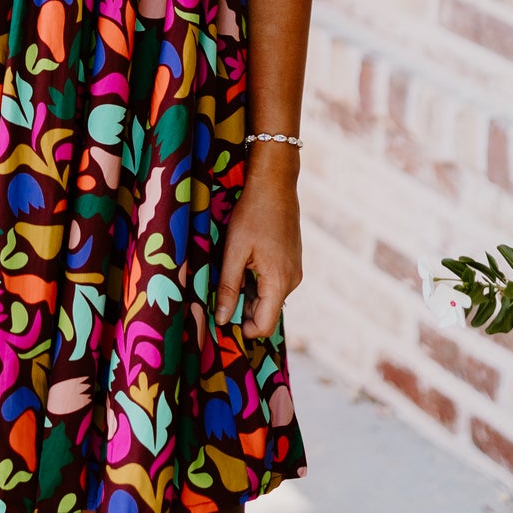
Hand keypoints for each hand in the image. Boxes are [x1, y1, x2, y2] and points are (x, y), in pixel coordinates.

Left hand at [213, 150, 302, 339]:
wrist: (275, 185)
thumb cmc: (253, 215)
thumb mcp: (234, 251)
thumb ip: (229, 287)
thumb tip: (222, 319)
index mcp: (279, 282)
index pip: (264, 326)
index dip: (242, 328)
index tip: (220, 318)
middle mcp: (292, 281)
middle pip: (265, 312)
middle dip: (242, 308)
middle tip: (218, 290)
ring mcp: (294, 272)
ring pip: (268, 297)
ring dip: (248, 292)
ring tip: (231, 268)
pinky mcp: (292, 262)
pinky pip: (273, 283)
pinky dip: (256, 280)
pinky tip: (243, 260)